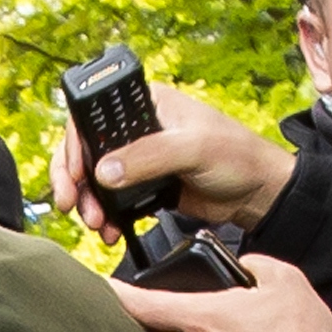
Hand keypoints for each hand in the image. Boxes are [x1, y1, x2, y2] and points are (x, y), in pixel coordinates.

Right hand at [54, 81, 293, 233]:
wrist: (259, 193)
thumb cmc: (237, 155)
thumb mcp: (192, 149)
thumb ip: (148, 157)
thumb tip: (105, 171)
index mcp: (148, 103)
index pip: (93, 116)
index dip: (75, 145)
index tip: (74, 174)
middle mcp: (139, 128)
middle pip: (87, 150)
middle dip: (76, 180)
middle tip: (72, 203)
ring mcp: (141, 159)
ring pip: (97, 179)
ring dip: (90, 202)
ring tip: (97, 223)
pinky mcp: (147, 186)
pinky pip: (115, 200)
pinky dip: (108, 216)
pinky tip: (111, 229)